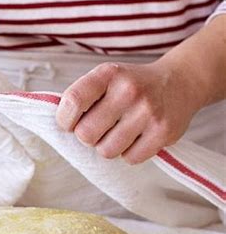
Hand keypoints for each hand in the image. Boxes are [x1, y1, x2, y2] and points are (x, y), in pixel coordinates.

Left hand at [56, 59, 198, 163]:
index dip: (64, 120)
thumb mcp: (105, 78)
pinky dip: (128, 153)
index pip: (72, 101)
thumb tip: (54, 126)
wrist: (178, 82)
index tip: (69, 123)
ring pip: (106, 151)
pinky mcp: (163, 132)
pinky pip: (129, 159)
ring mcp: (148, 112)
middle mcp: (128, 90)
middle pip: (86, 134)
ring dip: (107, 146)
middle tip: (99, 128)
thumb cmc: (130, 85)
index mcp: (107, 74)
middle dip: (88, 136)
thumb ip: (81, 97)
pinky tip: (136, 138)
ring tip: (118, 132)